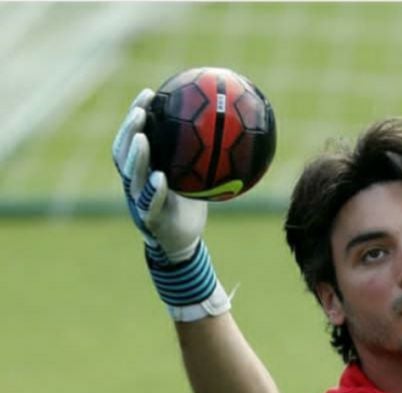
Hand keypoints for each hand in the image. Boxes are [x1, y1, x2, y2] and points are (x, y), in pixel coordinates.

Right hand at [111, 89, 206, 261]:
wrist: (184, 240)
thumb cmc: (190, 202)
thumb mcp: (198, 175)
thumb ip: (204, 153)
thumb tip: (228, 126)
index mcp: (143, 168)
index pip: (134, 136)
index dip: (136, 115)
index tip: (149, 93)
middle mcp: (135, 181)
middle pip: (123, 151)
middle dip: (129, 129)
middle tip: (142, 110)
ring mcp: (138, 200)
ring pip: (131, 175)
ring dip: (136, 156)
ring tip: (142, 138)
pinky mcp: (148, 219)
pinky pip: (148, 203)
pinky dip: (153, 190)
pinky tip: (160, 178)